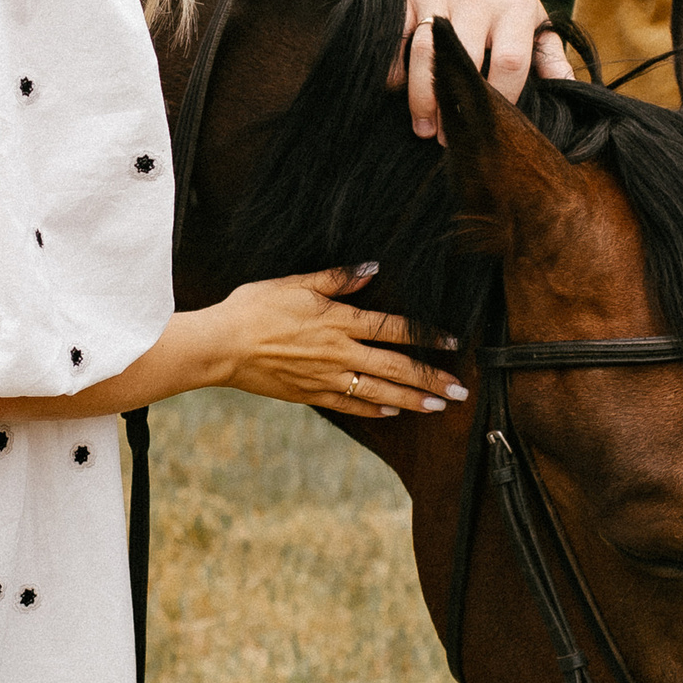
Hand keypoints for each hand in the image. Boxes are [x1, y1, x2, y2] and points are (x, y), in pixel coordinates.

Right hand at [210, 264, 461, 418]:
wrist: (221, 346)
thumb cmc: (254, 308)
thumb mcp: (295, 282)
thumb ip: (336, 278)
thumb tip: (372, 269)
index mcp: (338, 321)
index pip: (394, 329)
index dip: (427, 336)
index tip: (453, 344)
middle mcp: (338, 353)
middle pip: (395, 368)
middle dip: (431, 380)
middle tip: (460, 391)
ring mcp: (326, 378)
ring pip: (378, 392)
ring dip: (412, 401)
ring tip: (439, 408)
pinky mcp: (310, 394)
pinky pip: (350, 405)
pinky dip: (374, 410)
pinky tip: (393, 413)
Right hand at [397, 0, 576, 139]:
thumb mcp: (536, 19)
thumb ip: (550, 57)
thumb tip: (569, 90)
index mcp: (514, 7)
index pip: (509, 61)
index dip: (501, 97)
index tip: (492, 124)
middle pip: (463, 58)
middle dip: (455, 102)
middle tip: (449, 137)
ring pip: (425, 51)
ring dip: (421, 95)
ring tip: (424, 127)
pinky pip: (395, 38)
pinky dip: (393, 68)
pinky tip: (399, 91)